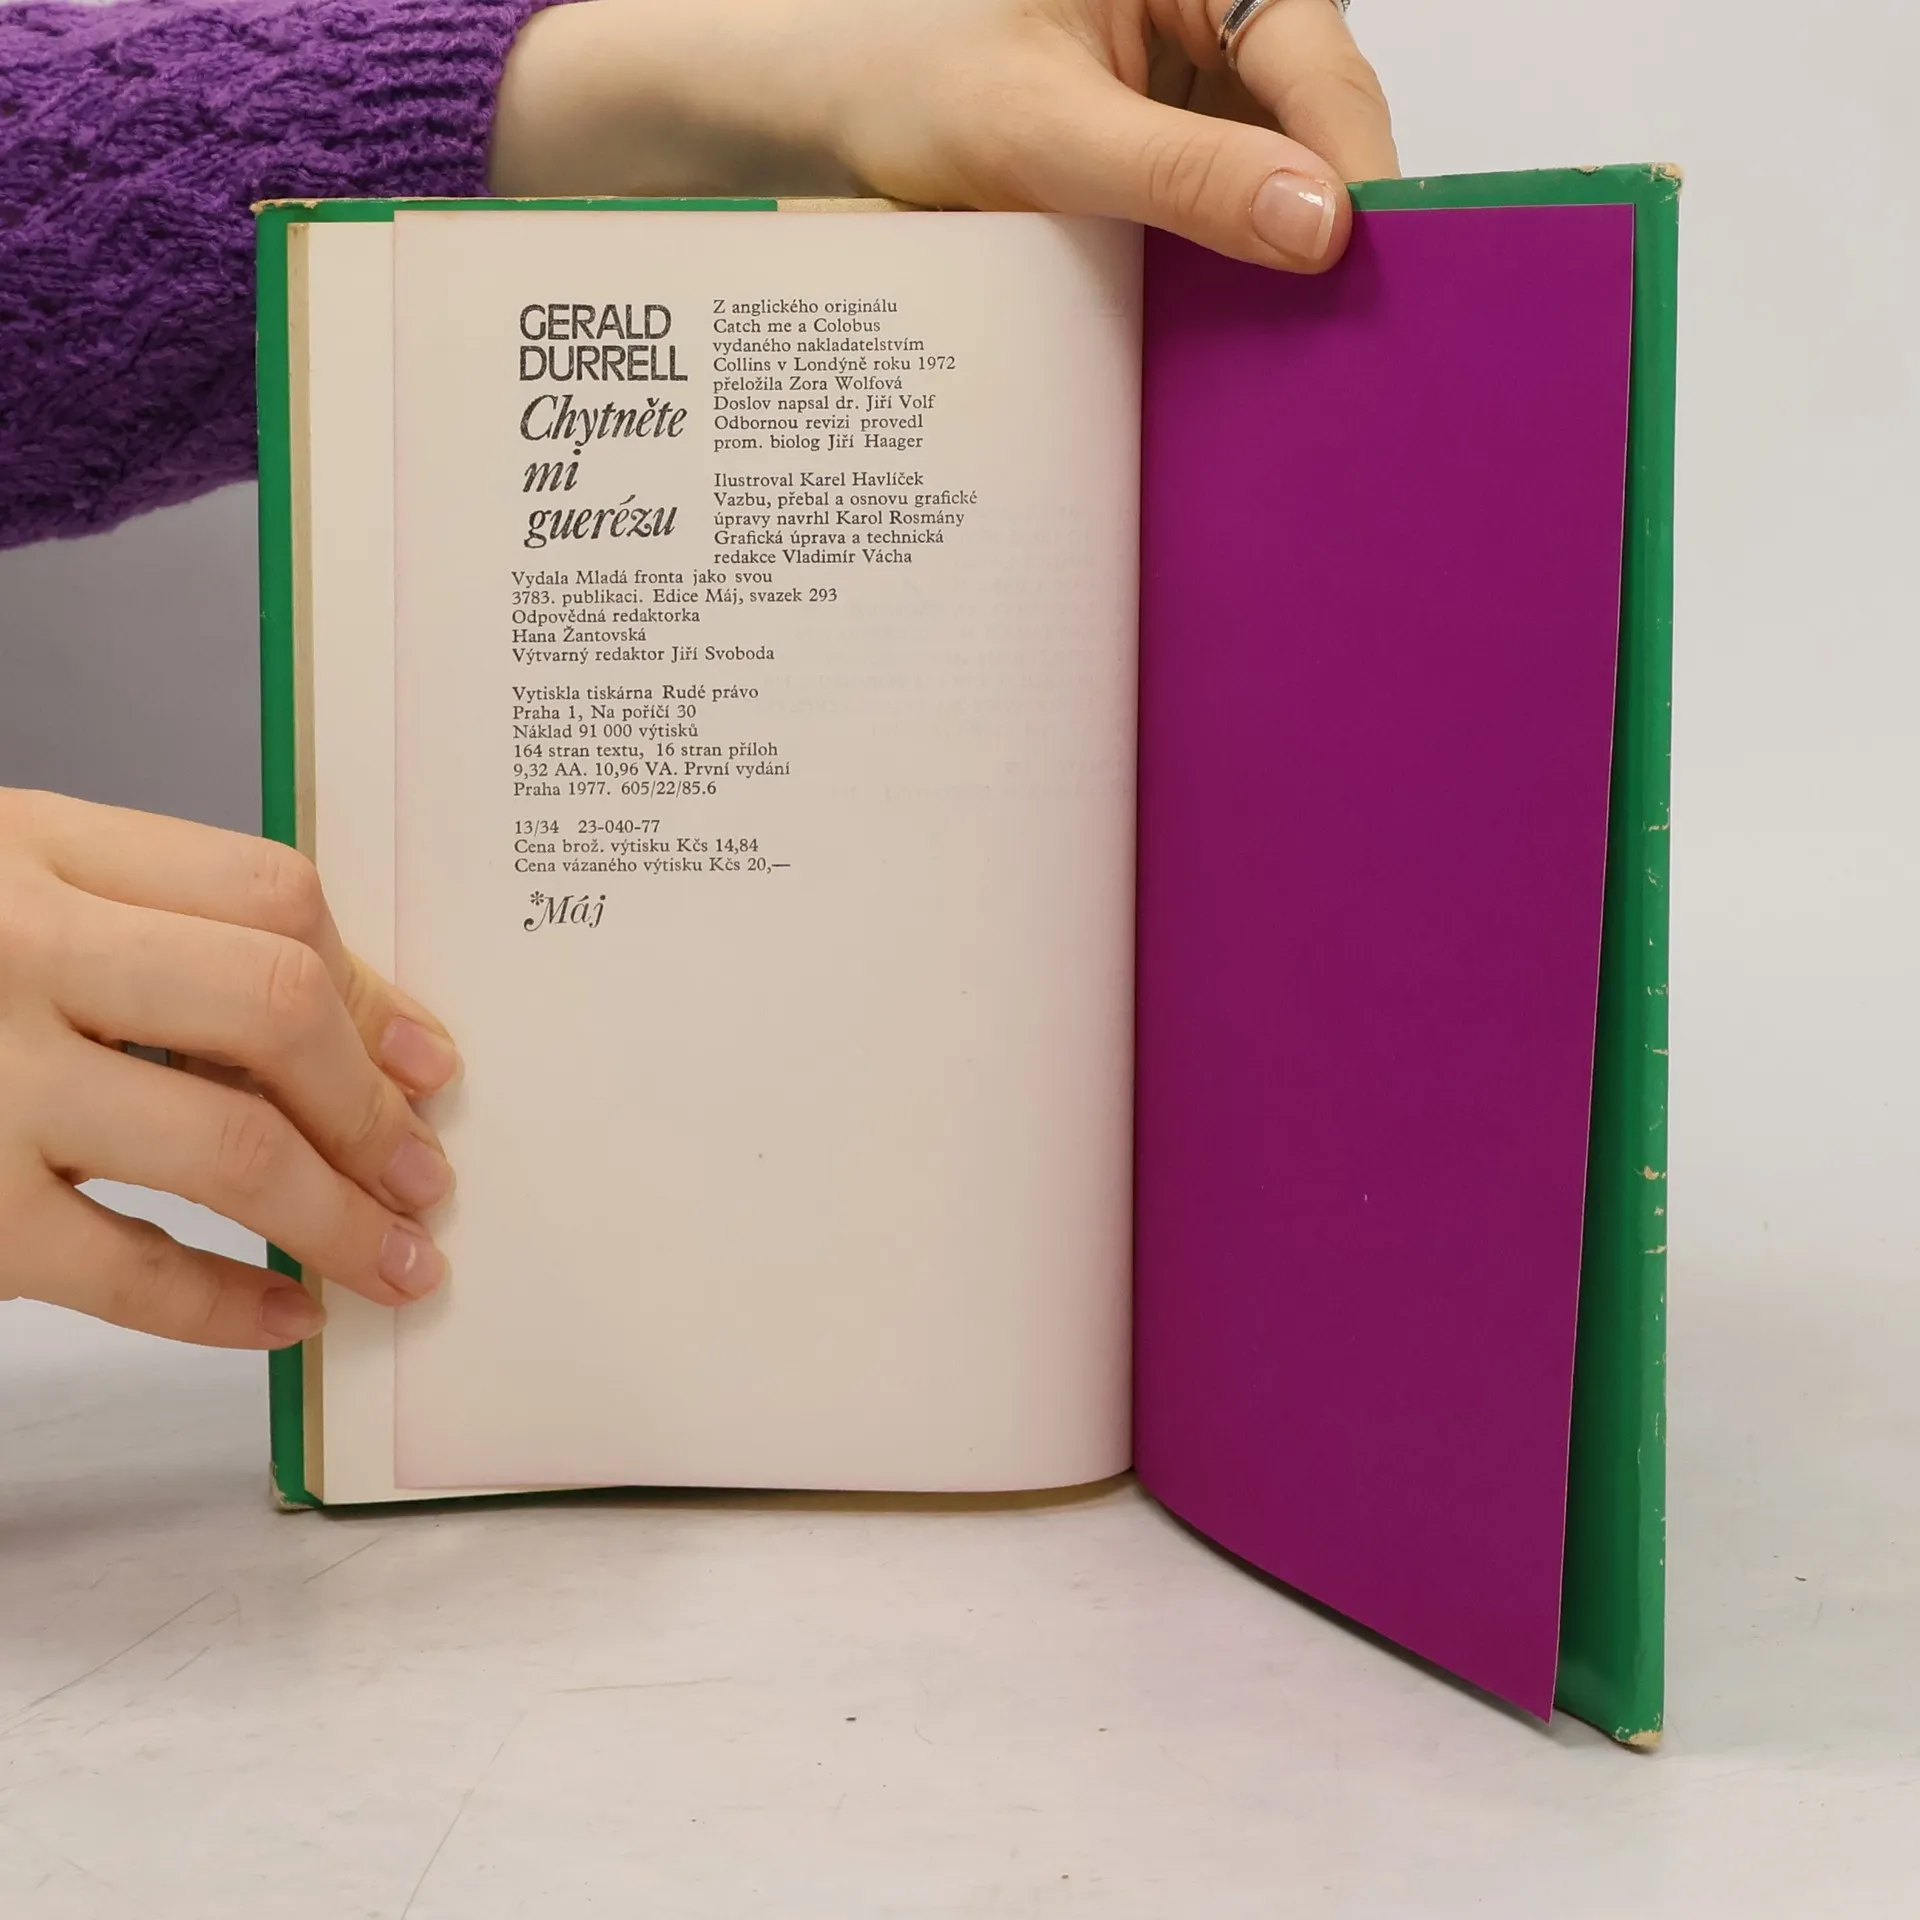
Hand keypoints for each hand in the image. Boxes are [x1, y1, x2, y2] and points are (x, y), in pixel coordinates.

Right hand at [0, 791, 457, 1348]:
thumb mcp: (3, 890)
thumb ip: (146, 928)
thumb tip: (362, 1033)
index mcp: (34, 845)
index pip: (269, 894)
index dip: (373, 987)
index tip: (428, 1062)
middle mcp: (9, 945)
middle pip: (273, 1005)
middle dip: (371, 1105)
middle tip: (425, 1172)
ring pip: (224, 1143)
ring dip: (340, 1216)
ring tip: (400, 1260)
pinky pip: (123, 1270)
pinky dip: (224, 1305)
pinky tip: (284, 1319)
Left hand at [492, 0, 1395, 271]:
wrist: (814, 112)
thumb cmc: (899, 74)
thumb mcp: (1042, 129)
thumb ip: (1183, 175)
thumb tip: (1319, 224)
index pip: (1312, 57)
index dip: (1353, 163)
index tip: (1373, 264)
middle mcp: (1200, 10)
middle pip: (1310, 115)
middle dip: (1320, 213)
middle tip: (1342, 326)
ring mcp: (1184, 81)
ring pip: (1274, 169)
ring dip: (1274, 251)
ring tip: (1290, 344)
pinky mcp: (1159, 145)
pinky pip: (1222, 204)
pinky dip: (1224, 265)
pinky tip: (1226, 327)